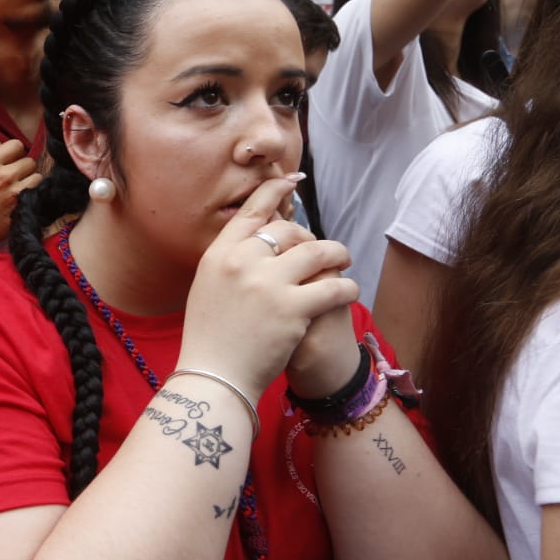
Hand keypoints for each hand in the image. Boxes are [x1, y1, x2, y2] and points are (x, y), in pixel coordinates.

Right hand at [0, 140, 40, 245]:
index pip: (17, 145)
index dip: (13, 152)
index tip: (9, 160)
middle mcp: (4, 176)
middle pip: (29, 162)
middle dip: (22, 168)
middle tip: (13, 177)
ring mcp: (14, 195)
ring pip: (37, 178)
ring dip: (29, 183)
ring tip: (17, 189)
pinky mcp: (19, 212)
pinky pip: (35, 198)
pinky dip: (29, 199)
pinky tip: (18, 202)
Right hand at [178, 175, 358, 401]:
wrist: (214, 378)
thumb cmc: (210, 338)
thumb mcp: (208, 288)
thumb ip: (232, 262)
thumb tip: (261, 241)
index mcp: (218, 255)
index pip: (251, 213)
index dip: (274, 192)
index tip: (291, 181)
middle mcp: (241, 262)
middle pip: (289, 231)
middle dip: (310, 238)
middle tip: (322, 250)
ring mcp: (267, 283)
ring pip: (317, 252)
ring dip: (337, 255)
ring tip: (344, 261)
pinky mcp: (292, 308)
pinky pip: (333, 287)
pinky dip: (347, 287)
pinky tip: (350, 291)